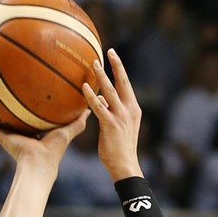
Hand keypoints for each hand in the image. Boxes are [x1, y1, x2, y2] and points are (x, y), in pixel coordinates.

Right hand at [0, 104, 88, 167]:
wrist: (39, 163)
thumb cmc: (54, 150)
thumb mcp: (68, 132)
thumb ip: (78, 122)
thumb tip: (90, 109)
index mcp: (33, 132)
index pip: (29, 116)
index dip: (28, 106)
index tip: (25, 94)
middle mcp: (19, 133)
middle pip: (10, 116)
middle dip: (5, 105)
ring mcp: (8, 135)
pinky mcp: (1, 137)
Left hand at [83, 49, 142, 181]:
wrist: (125, 165)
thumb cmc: (120, 148)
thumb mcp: (119, 127)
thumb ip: (111, 111)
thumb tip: (100, 99)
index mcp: (133, 109)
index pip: (126, 84)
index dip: (120, 68)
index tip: (113, 55)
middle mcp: (129, 110)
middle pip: (122, 82)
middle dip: (115, 65)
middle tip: (107, 51)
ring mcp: (121, 117)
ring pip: (110, 91)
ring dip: (102, 76)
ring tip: (93, 63)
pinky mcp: (111, 125)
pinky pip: (99, 107)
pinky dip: (91, 96)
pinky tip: (84, 88)